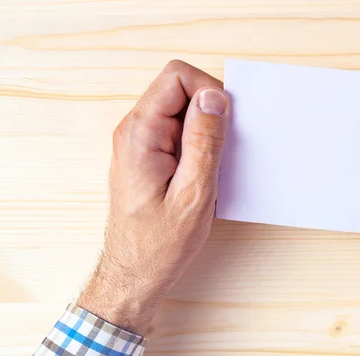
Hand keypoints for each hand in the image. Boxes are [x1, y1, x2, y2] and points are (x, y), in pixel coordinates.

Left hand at [77, 60, 228, 334]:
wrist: (134, 275)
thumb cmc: (159, 244)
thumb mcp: (193, 193)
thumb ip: (205, 141)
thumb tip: (214, 97)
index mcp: (140, 134)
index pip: (176, 76)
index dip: (209, 91)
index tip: (225, 124)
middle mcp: (135, 131)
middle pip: (180, 91)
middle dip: (210, 114)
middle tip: (222, 151)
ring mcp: (141, 143)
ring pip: (183, 112)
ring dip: (207, 133)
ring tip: (213, 169)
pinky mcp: (150, 156)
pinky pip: (180, 133)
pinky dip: (200, 146)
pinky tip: (206, 175)